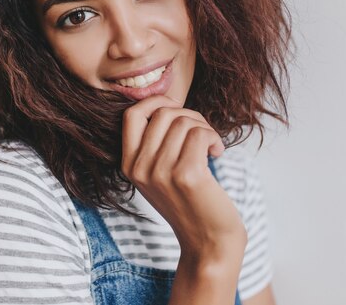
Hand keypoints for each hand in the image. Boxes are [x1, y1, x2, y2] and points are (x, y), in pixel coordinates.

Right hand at [121, 95, 245, 264]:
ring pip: (184, 122)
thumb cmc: (190, 202)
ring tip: (210, 146)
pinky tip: (217, 153)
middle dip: (189, 115)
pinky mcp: (186, 175)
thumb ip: (154, 143)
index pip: (131, 114)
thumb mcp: (159, 173)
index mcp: (128, 164)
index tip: (176, 110)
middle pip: (163, 113)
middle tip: (203, 134)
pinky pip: (200, 134)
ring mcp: (160, 172)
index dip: (155, 102)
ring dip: (204, 128)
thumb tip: (165, 101)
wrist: (208, 242)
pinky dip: (214, 138)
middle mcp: (139, 168)